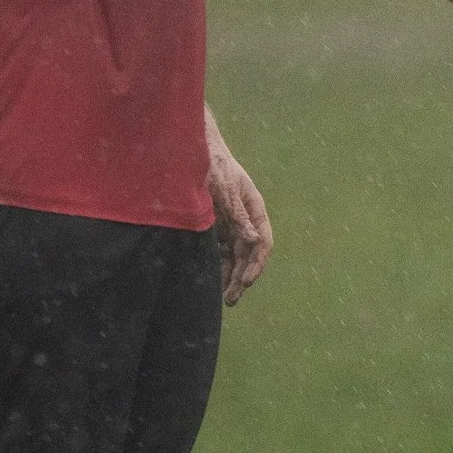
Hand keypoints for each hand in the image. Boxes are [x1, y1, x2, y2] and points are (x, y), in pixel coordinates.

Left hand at [205, 132, 270, 306]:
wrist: (190, 151)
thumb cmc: (213, 166)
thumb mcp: (226, 190)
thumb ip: (238, 215)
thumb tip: (252, 239)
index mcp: (253, 208)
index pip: (262, 242)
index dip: (256, 264)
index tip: (246, 282)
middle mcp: (243, 219)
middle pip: (247, 254)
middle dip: (241, 277)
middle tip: (231, 300)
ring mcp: (227, 224)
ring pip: (232, 256)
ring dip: (228, 276)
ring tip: (220, 297)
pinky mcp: (211, 227)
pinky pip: (216, 251)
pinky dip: (215, 266)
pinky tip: (209, 280)